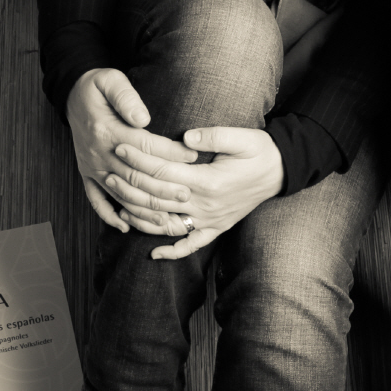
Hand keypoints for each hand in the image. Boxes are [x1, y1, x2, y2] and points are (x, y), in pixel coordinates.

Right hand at [66, 68, 192, 233]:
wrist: (71, 96)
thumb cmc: (97, 87)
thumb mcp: (110, 80)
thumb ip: (126, 97)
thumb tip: (143, 117)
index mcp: (107, 131)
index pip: (143, 146)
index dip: (169, 152)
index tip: (193, 156)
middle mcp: (98, 154)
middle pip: (134, 176)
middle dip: (162, 188)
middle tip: (187, 194)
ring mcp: (92, 167)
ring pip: (119, 194)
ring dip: (142, 208)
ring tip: (166, 218)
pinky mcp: (87, 174)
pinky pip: (95, 200)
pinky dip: (109, 215)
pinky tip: (126, 226)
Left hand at [112, 126, 284, 259]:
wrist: (282, 172)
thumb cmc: (260, 151)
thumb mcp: (242, 137)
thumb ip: (214, 136)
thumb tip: (185, 138)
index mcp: (209, 181)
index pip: (163, 173)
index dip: (139, 159)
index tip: (120, 147)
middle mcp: (205, 205)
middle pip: (157, 199)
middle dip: (130, 185)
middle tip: (109, 172)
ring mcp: (210, 220)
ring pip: (167, 225)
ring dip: (140, 216)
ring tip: (118, 204)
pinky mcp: (216, 227)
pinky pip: (192, 245)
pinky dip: (172, 252)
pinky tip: (154, 253)